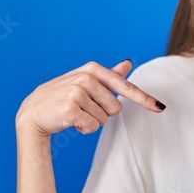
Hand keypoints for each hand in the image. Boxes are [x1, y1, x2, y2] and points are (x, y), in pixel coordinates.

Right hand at [15, 59, 164, 137]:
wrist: (33, 112)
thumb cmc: (62, 96)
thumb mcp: (85, 82)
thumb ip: (109, 75)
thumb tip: (128, 63)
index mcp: (92, 70)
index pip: (124, 87)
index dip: (144, 99)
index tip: (160, 108)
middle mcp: (86, 78)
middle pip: (116, 108)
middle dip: (103, 113)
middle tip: (83, 108)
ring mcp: (77, 92)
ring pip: (104, 119)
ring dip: (92, 121)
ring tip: (75, 114)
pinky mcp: (71, 109)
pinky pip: (93, 127)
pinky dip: (84, 129)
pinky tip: (70, 122)